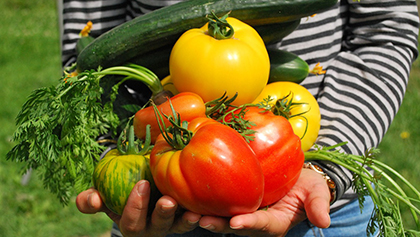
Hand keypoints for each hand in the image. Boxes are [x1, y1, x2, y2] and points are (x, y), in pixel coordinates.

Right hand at [76, 180, 200, 236]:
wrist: (143, 187)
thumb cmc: (120, 192)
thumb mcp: (104, 196)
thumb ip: (92, 200)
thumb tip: (91, 199)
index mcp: (132, 223)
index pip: (131, 221)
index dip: (135, 206)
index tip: (141, 184)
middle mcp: (152, 228)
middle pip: (158, 227)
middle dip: (162, 214)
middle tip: (167, 201)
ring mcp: (171, 224)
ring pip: (178, 226)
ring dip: (185, 220)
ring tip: (193, 212)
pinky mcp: (186, 217)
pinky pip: (194, 219)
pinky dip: (201, 214)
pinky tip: (206, 207)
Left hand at [197, 168, 330, 236]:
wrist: (296, 177)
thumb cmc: (307, 185)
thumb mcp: (316, 192)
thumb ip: (318, 205)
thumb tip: (324, 221)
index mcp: (276, 222)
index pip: (262, 225)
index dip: (250, 224)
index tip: (236, 223)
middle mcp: (256, 222)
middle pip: (236, 226)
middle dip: (220, 225)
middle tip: (202, 221)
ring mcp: (244, 212)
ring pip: (224, 217)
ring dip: (208, 216)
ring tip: (190, 212)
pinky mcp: (235, 201)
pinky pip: (221, 203)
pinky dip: (206, 202)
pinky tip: (190, 195)